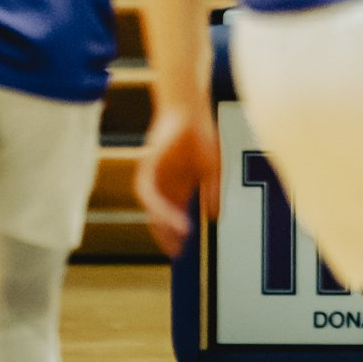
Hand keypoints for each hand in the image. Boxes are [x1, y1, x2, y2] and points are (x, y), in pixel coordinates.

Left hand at [136, 103, 220, 259]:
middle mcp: (162, 184)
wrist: (189, 110)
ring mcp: (153, 176)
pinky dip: (160, 207)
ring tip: (178, 237)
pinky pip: (150, 193)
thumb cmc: (200, 135)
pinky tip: (172, 216)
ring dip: (164, 224)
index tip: (183, 248)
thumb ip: (213, 191)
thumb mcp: (212, 168)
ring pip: (153, 208)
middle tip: (177, 251)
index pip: (171, 216)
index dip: (175, 233)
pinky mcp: (148, 167)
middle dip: (166, 235)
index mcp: (176, 186)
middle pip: (159, 217)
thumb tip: (214, 216)